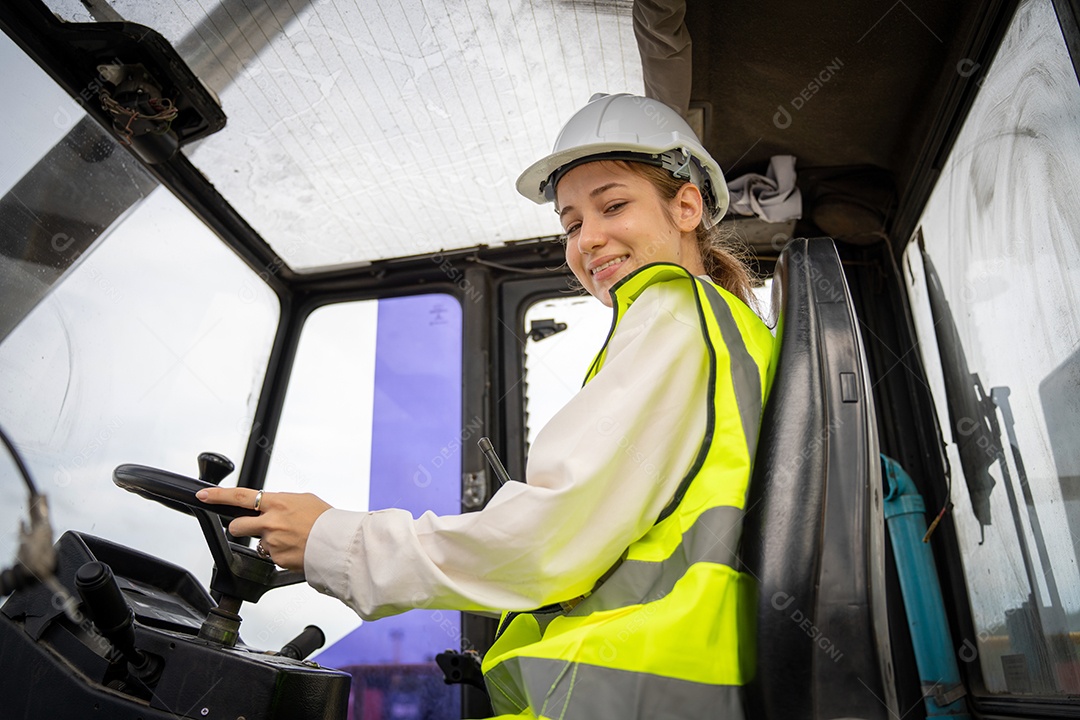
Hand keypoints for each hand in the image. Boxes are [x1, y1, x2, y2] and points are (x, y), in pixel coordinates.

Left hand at [195, 487, 330, 570]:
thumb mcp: (303, 500)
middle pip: (238, 525)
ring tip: (290, 539)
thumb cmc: (325, 519)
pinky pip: (272, 556)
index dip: (218, 495)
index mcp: (277, 503)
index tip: (204, 495)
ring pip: (259, 543)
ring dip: (269, 541)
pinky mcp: (277, 559)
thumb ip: (281, 502)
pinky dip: (281, 553)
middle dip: (240, 527)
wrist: (339, 543)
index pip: (240, 496)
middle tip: (250, 527)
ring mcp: (273, 542)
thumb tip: (269, 504)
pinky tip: (295, 548)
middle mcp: (271, 522)